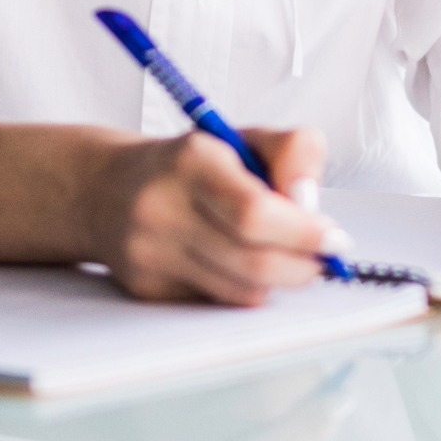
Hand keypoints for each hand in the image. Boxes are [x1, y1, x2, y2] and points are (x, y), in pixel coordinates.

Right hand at [84, 126, 346, 303]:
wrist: (105, 190)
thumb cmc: (189, 165)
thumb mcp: (242, 138)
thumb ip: (293, 154)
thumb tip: (312, 205)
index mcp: (193, 160)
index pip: (255, 212)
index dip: (304, 233)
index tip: (334, 239)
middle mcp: (163, 207)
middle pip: (253, 261)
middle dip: (303, 265)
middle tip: (324, 258)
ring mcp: (150, 253)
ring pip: (241, 290)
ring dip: (279, 280)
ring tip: (287, 258)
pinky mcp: (146, 288)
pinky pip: (218, 302)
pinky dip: (244, 289)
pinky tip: (241, 264)